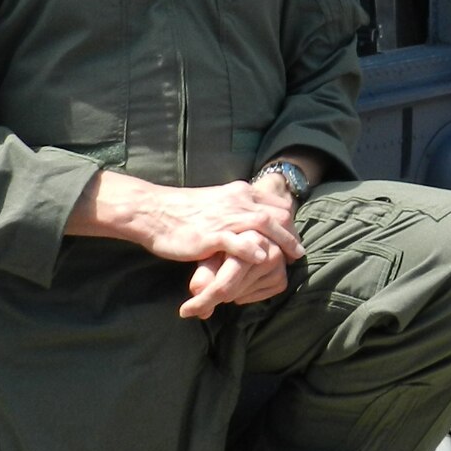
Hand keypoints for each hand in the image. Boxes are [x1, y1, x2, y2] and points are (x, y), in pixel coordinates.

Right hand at [68, 172, 302, 265]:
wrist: (153, 211)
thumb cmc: (183, 211)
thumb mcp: (216, 203)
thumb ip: (235, 210)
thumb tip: (251, 223)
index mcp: (239, 191)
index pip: (276, 203)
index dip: (289, 221)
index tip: (294, 237)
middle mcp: (236, 200)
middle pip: (278, 213)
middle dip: (291, 233)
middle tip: (297, 252)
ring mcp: (224, 216)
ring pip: (264, 225)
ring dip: (281, 241)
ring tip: (290, 257)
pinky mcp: (210, 235)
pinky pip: (237, 241)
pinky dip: (252, 249)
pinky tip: (262, 259)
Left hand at [181, 248, 291, 319]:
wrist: (243, 233)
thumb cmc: (221, 240)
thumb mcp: (209, 252)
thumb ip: (204, 272)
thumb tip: (198, 292)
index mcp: (252, 240)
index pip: (225, 283)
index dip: (203, 300)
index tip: (184, 311)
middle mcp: (270, 253)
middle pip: (231, 291)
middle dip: (212, 295)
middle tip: (201, 292)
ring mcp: (278, 268)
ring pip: (241, 296)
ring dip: (229, 291)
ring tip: (229, 272)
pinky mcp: (281, 280)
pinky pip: (255, 298)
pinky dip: (244, 294)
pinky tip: (241, 279)